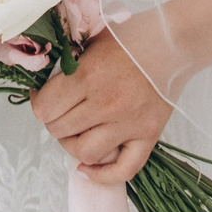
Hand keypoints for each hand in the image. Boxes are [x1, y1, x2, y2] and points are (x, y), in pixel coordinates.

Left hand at [31, 28, 173, 185]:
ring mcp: (128, 124)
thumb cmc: (131, 36)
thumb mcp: (91, 40)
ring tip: (76, 132)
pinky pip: (123, 170)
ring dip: (72, 145)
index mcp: (87, 76)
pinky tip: (88, 168)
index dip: (39, 103)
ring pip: (85, 153)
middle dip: (54, 121)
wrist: (173, 42)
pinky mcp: (148, 136)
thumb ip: (67, 63)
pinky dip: (102, 176)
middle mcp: (105, 104)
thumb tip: (45, 83)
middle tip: (61, 110)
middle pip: (60, 131)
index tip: (42, 96)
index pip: (45, 108)